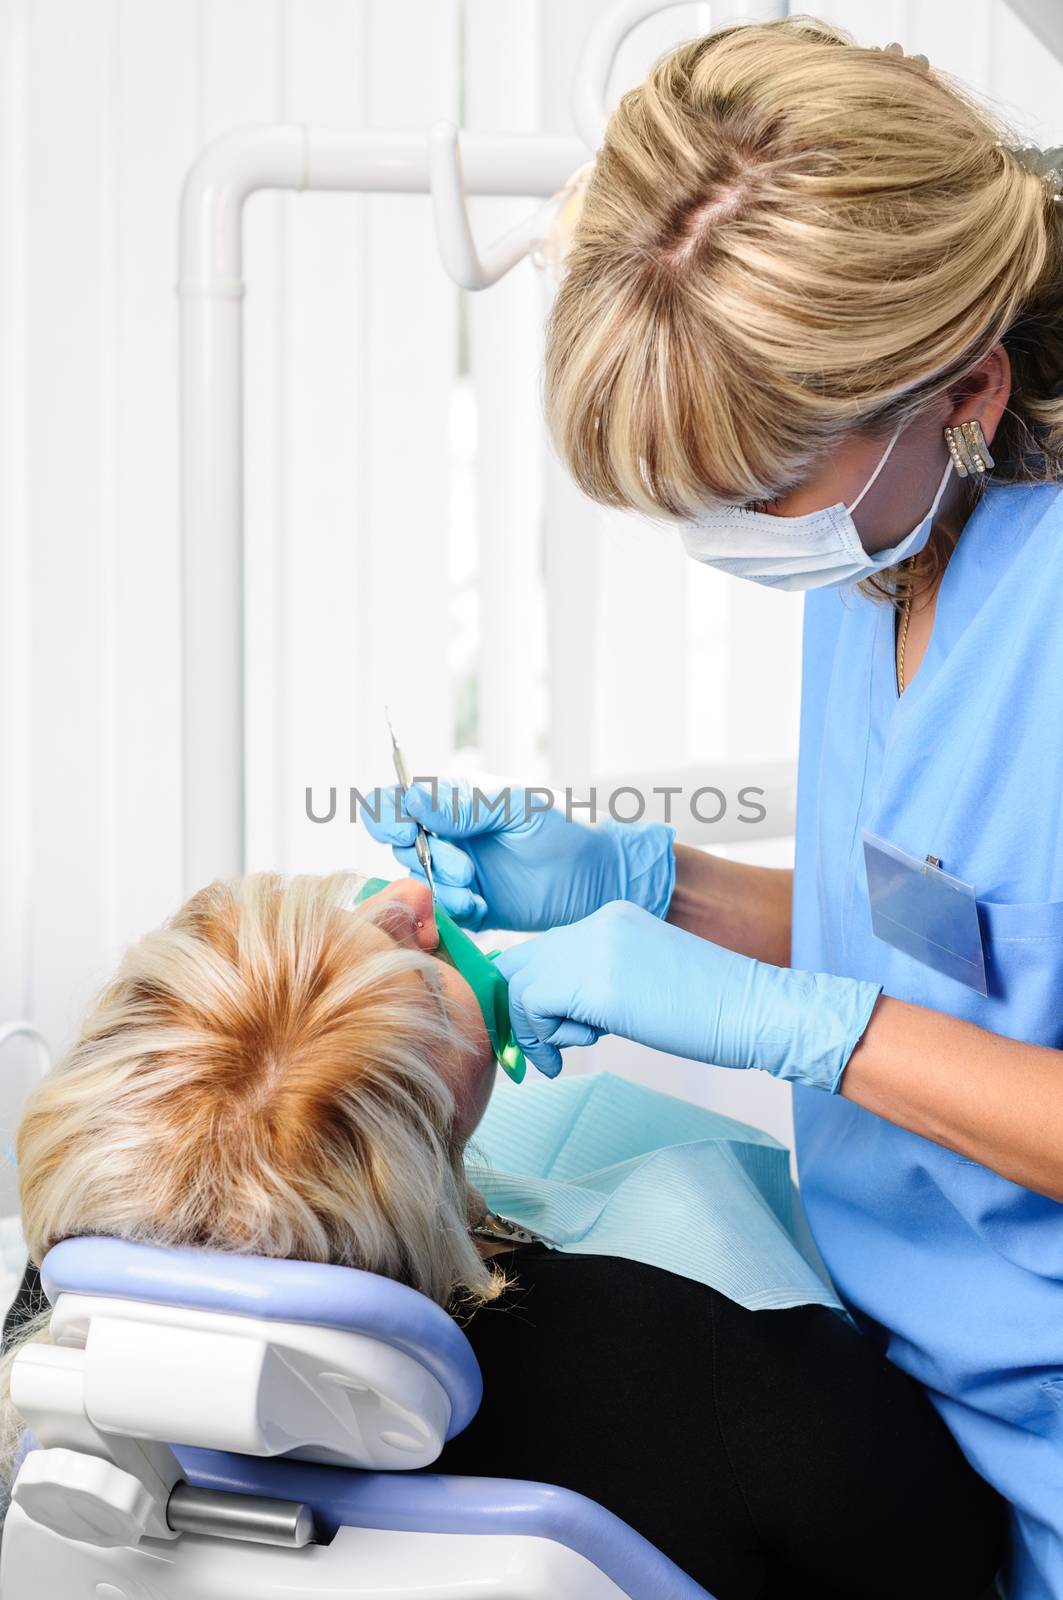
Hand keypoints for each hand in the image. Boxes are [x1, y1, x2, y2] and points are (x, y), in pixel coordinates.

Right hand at [359, 777, 674, 932]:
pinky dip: (452, 910)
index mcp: (453, 800)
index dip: (387, 817)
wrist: (599, 876)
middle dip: (426, 858)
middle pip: (402, 846)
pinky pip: (440, 912)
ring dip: (440, 887)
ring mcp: (457, 871)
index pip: (396, 803)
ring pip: (418, 881)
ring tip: (474, 889)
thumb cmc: (564, 827)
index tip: (404, 831)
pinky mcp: (469, 905)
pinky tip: (481, 906)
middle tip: (465, 868)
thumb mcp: (517, 806)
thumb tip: (415, 799)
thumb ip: (466, 804)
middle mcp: (448, 835)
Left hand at [496, 900, 881, 1084]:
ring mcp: (596, 949)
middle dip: (520, 1010)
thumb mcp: (644, 981)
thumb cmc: (711, 1011)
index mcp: (613, 918)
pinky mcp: (596, 984)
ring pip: (520, 983)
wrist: (756, 1012)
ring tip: (568, 1050)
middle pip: (521, 960)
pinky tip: (566, 1057)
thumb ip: (600, 981)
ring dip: (533, 1027)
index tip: (543, 1028)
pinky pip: (533, 1006)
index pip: (544, 948)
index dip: (532, 991)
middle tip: (541, 1048)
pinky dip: (539, 1038)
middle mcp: (598, 923)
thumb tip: (557, 1010)